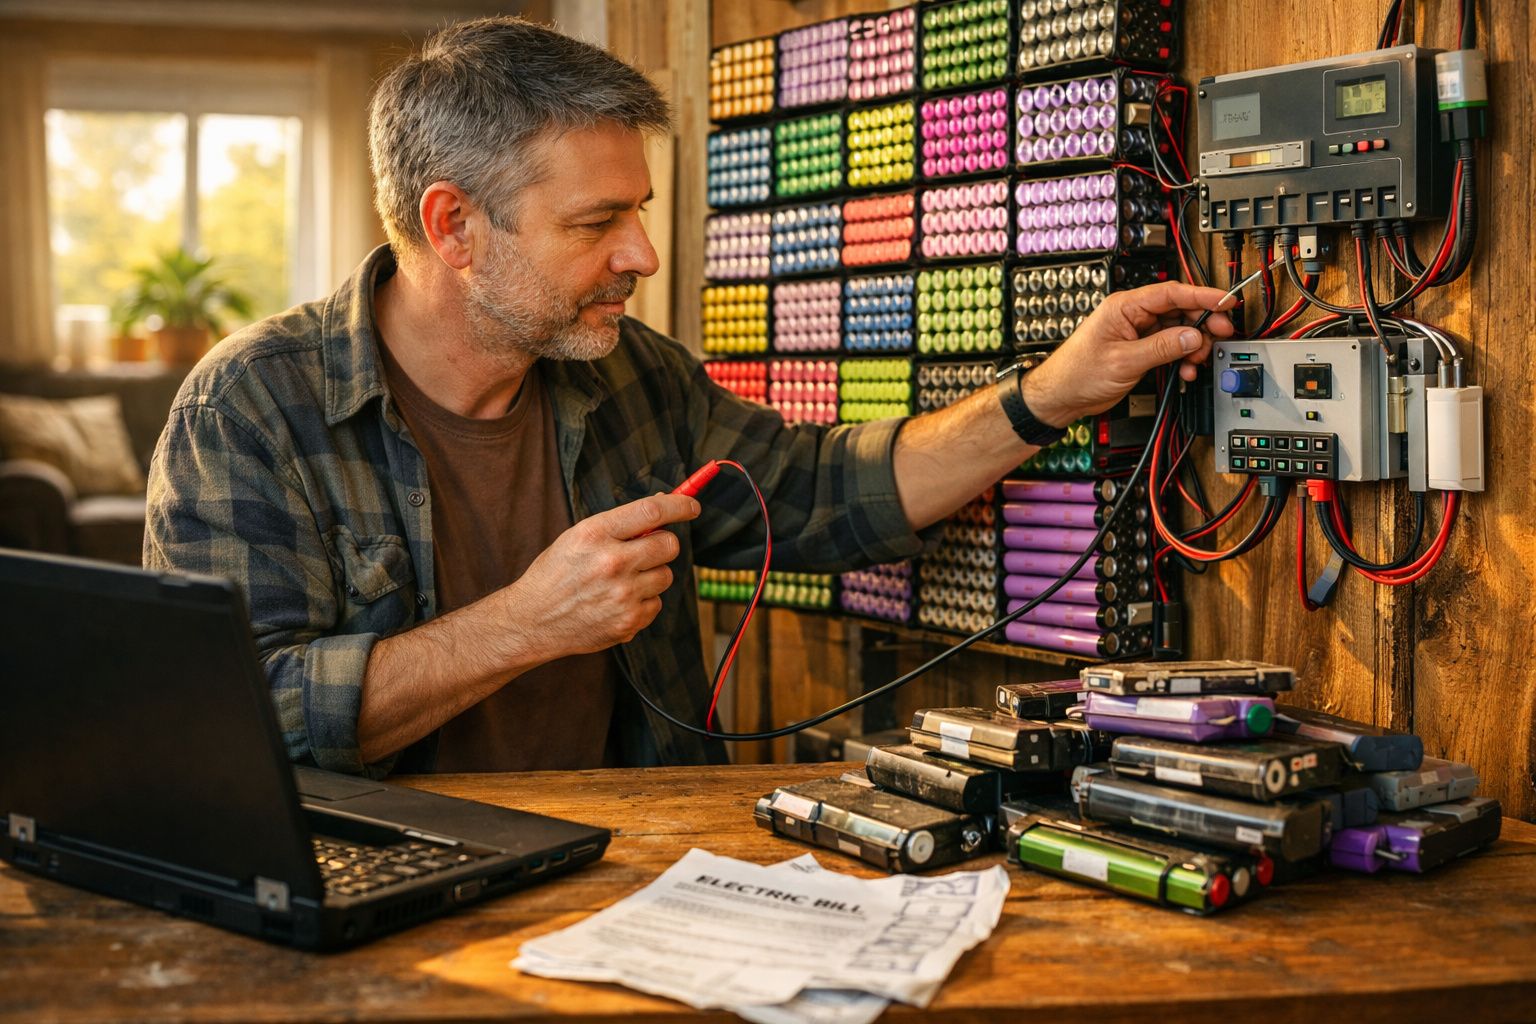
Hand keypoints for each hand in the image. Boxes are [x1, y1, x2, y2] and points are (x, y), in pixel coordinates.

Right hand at [498, 492, 700, 656]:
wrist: (532, 621)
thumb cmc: (556, 574)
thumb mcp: (577, 538)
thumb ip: (618, 525)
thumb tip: (661, 509)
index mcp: (594, 534)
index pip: (652, 511)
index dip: (680, 506)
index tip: (692, 506)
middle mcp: (611, 563)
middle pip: (668, 545)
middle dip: (664, 545)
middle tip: (647, 550)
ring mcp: (622, 595)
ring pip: (666, 576)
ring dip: (652, 576)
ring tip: (622, 581)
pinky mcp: (628, 621)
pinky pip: (656, 604)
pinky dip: (643, 602)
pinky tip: (617, 602)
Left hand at [1020, 281, 1237, 426]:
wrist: (1060, 396)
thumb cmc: (1077, 374)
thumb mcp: (1123, 361)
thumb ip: (1161, 348)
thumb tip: (1192, 336)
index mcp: (1124, 306)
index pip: (1171, 292)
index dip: (1202, 296)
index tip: (1226, 302)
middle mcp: (1132, 315)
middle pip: (1179, 310)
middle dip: (1203, 323)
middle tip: (1221, 334)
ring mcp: (1137, 332)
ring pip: (1178, 330)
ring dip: (1193, 344)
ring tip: (1197, 360)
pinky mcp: (1140, 349)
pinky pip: (1169, 347)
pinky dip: (1181, 357)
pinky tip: (1185, 370)